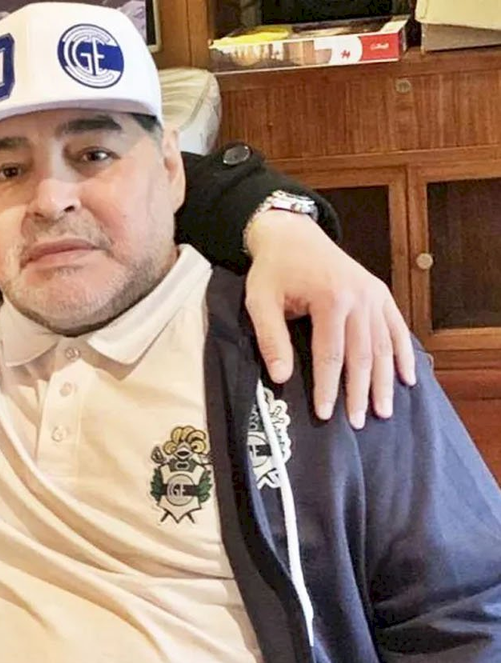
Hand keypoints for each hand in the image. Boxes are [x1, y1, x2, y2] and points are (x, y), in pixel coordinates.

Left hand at [244, 210, 416, 428]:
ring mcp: (374, 295)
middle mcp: (359, 297)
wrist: (292, 235)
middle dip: (360, 392)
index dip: (328, 387)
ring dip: (385, 380)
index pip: (330, 355)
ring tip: (384, 411)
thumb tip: (281, 377)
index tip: (325, 414)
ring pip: (384, 345)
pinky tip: (407, 379)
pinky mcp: (380, 293)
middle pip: (362, 355)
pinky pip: (397, 328)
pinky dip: (403, 354)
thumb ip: (271, 338)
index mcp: (330, 298)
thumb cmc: (273, 270)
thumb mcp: (260, 301)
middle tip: (359, 423)